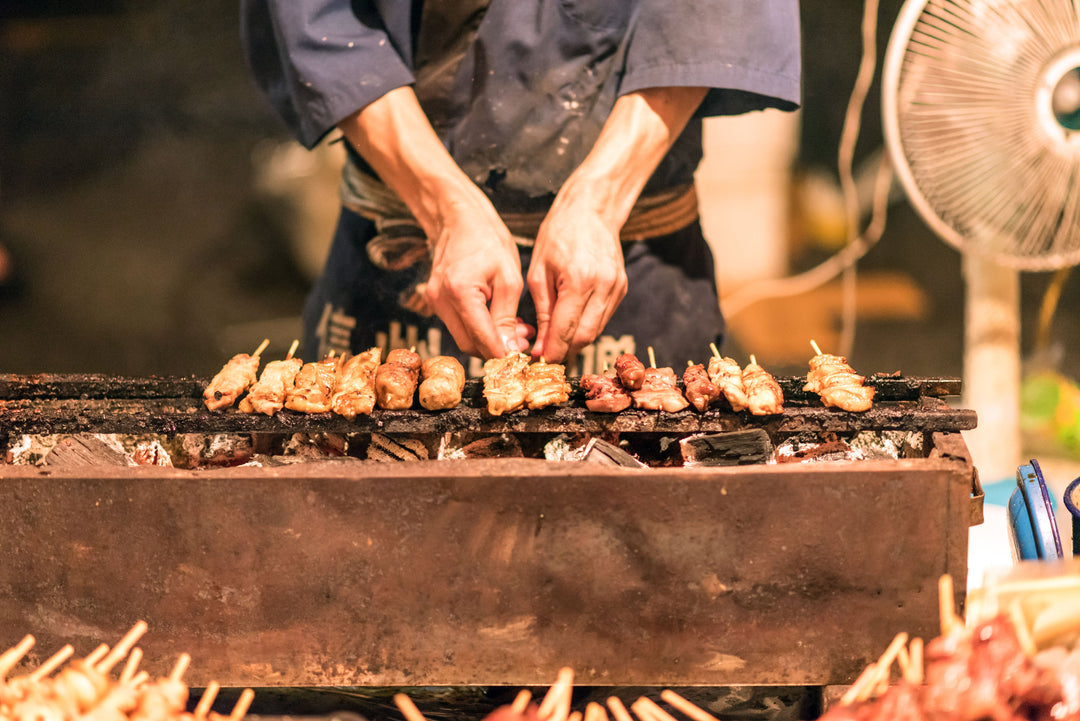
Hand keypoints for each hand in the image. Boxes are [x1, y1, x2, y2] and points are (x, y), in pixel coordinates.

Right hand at [426, 188, 524, 358]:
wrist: (459, 218)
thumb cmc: (487, 239)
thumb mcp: (509, 278)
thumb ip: (507, 317)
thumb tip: (509, 350)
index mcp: (460, 292)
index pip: (481, 339)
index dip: (503, 355)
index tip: (522, 359)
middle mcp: (441, 300)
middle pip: (469, 345)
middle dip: (496, 349)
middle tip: (523, 341)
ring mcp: (435, 301)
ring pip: (463, 338)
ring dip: (488, 340)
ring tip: (515, 328)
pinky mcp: (436, 301)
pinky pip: (458, 325)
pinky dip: (479, 328)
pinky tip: (498, 318)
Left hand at [527, 184, 627, 362]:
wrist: (591, 209)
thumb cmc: (559, 234)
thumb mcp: (538, 271)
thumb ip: (542, 311)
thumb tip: (541, 345)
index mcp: (579, 279)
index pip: (566, 330)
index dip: (552, 350)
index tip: (538, 361)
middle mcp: (603, 286)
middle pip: (585, 336)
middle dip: (565, 351)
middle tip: (545, 356)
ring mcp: (617, 288)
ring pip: (596, 331)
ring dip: (576, 341)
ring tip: (555, 341)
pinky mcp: (622, 288)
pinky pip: (603, 318)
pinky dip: (587, 326)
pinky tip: (571, 324)